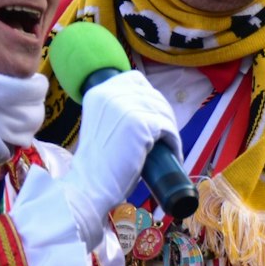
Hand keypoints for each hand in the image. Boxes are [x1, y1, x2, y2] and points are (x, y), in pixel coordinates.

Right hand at [61, 70, 177, 239]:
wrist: (90, 185)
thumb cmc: (98, 163)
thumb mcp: (102, 124)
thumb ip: (116, 112)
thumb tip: (147, 108)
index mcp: (98, 92)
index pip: (135, 79)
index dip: (149, 96)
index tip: (153, 115)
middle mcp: (109, 93)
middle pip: (152, 95)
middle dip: (163, 115)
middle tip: (166, 137)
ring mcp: (125, 107)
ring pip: (162, 111)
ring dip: (171, 130)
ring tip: (170, 148)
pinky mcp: (140, 123)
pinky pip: (168, 128)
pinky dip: (174, 142)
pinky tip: (174, 154)